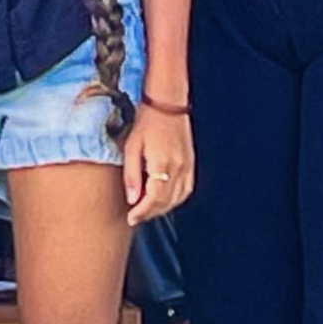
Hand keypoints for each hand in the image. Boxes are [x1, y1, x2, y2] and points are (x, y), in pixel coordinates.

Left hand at [121, 102, 194, 223]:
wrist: (168, 104)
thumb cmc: (147, 123)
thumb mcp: (131, 147)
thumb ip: (132, 175)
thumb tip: (132, 199)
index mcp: (162, 164)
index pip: (153, 199)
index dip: (142, 212)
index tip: (131, 218)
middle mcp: (178, 168)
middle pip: (166, 202)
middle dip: (150, 213)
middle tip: (136, 217)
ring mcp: (188, 167)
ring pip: (177, 199)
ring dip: (162, 208)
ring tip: (147, 211)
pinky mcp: (191, 164)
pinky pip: (186, 190)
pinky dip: (175, 200)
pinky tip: (164, 200)